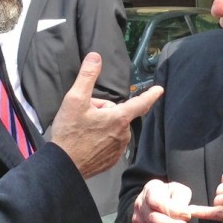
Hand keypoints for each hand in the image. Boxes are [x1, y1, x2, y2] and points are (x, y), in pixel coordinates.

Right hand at [52, 53, 162, 177]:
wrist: (63, 165)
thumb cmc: (69, 133)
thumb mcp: (75, 99)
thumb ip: (87, 76)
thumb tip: (95, 57)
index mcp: (119, 118)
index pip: (140, 103)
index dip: (150, 95)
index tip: (159, 90)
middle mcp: (124, 134)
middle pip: (117, 113)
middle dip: (103, 111)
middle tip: (84, 116)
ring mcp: (118, 149)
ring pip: (113, 128)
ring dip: (101, 125)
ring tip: (83, 130)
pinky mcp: (111, 160)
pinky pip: (110, 142)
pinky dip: (100, 139)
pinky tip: (86, 142)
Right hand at [132, 179, 192, 222]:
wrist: (158, 203)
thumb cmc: (172, 196)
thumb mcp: (180, 192)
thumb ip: (184, 201)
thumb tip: (191, 213)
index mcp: (150, 189)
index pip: (157, 203)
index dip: (175, 211)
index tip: (187, 214)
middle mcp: (139, 204)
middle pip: (156, 221)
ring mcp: (137, 219)